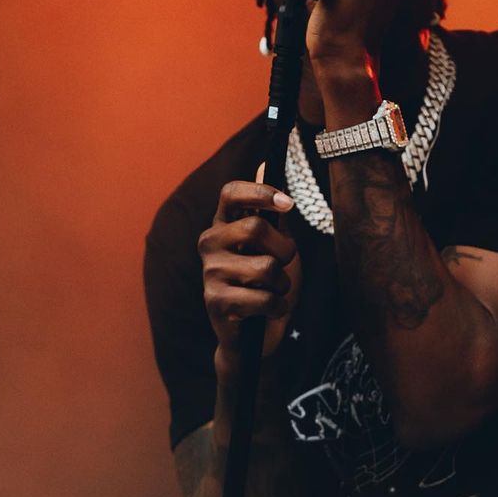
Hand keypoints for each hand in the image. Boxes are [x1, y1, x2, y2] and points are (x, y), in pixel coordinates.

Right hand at [198, 179, 301, 380]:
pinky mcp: (215, 303)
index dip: (260, 193)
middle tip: (284, 264)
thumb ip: (271, 210)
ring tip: (273, 290)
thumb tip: (265, 164)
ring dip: (283, 283)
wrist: (258, 332)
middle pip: (255, 228)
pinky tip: (268, 310)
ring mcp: (209, 274)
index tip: (288, 204)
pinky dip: (278, 306)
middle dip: (284, 249)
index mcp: (223, 225)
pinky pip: (264, 298)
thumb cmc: (267, 283)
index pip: (231, 193)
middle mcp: (210, 244)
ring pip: (265, 267)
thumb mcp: (274, 243)